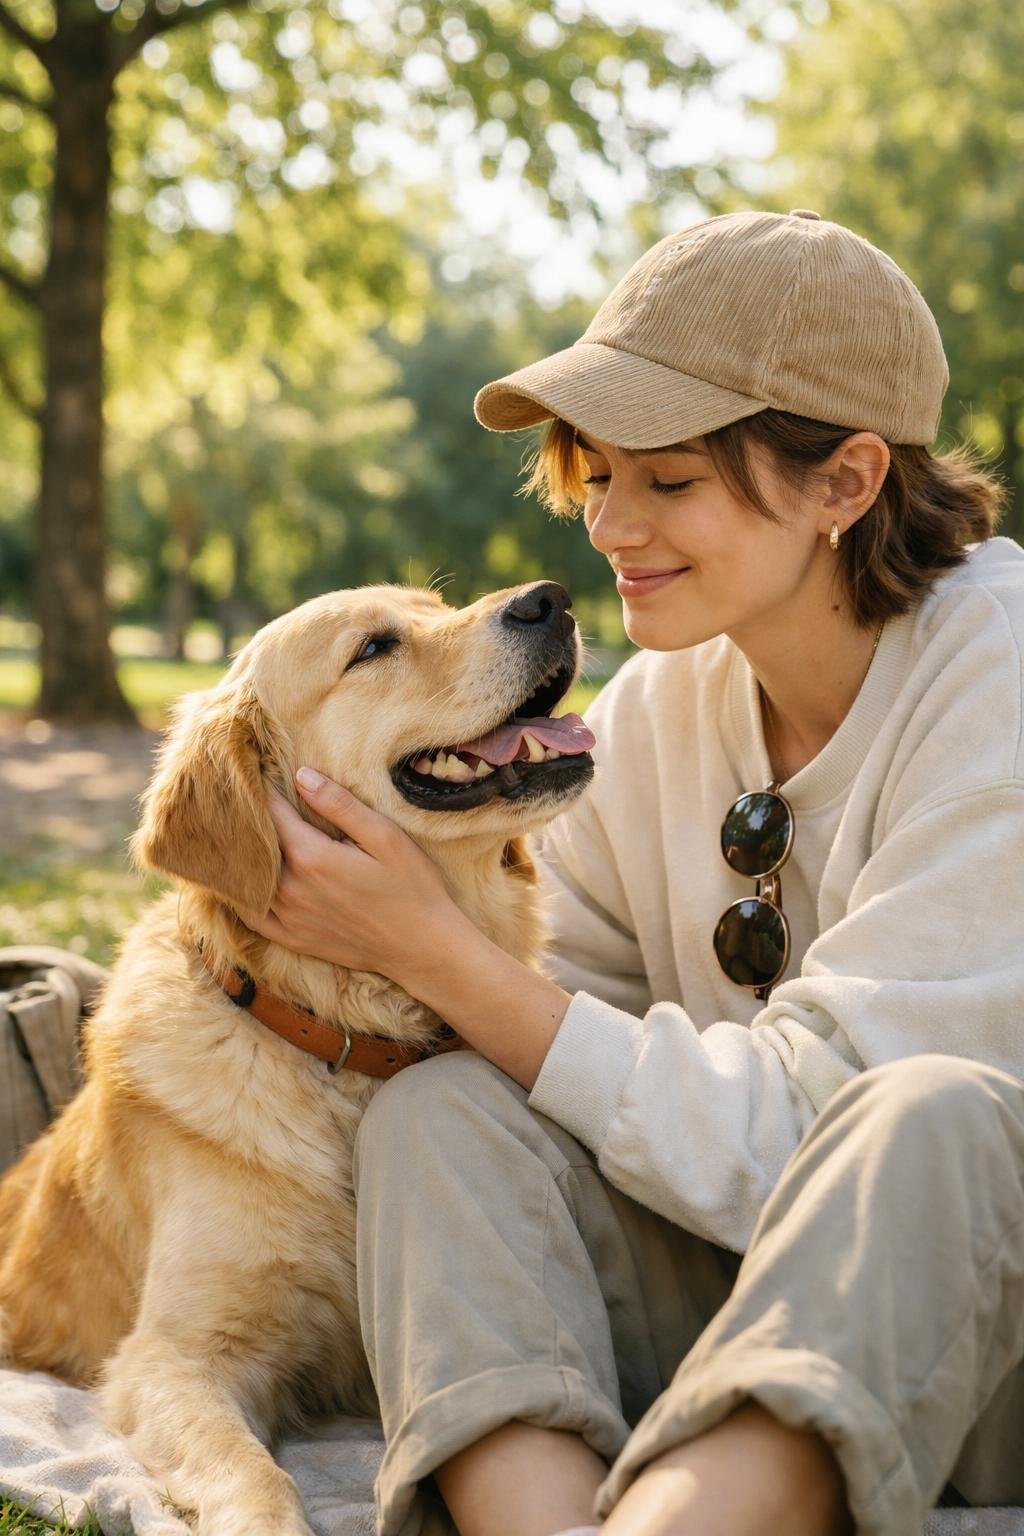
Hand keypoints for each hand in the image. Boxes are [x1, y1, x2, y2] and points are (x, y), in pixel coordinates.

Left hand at [245, 768, 458, 981]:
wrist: (422, 946)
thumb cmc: (412, 887)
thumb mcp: (385, 836)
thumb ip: (340, 805)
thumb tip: (300, 775)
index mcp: (312, 857)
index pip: (271, 813)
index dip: (263, 790)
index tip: (259, 772)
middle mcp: (291, 888)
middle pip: (255, 845)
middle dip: (252, 820)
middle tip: (249, 799)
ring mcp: (289, 917)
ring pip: (248, 879)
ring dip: (246, 855)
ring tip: (249, 834)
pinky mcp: (292, 938)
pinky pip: (251, 916)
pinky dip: (243, 896)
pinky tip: (245, 881)